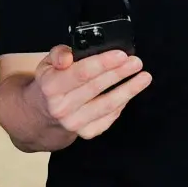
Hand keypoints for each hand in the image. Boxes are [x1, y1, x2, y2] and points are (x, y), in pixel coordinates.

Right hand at [27, 44, 150, 140]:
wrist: (43, 112)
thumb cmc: (52, 82)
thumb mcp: (47, 63)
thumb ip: (58, 54)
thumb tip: (68, 55)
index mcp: (50, 87)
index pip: (80, 74)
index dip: (102, 63)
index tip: (121, 55)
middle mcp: (61, 108)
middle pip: (96, 88)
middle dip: (119, 73)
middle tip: (136, 62)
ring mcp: (74, 123)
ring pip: (107, 105)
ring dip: (129, 90)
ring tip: (143, 77)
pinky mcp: (86, 132)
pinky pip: (109, 117)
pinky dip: (121, 104)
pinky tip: (129, 92)